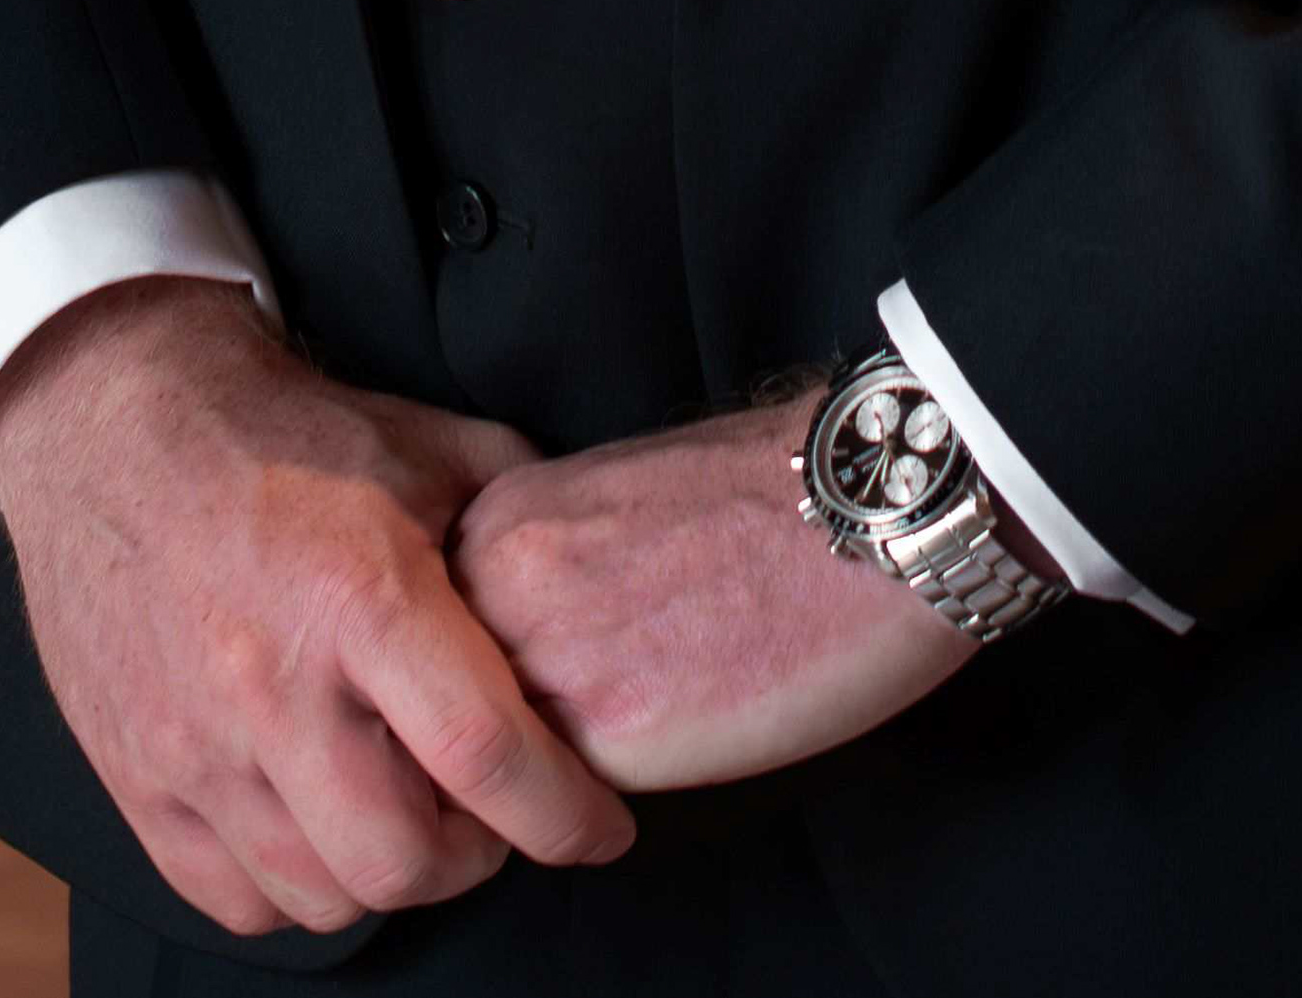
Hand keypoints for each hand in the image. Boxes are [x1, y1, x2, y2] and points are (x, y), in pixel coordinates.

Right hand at [0, 278, 637, 936]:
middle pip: (403, 861)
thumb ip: (524, 521)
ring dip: (387, 874)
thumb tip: (601, 587)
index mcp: (362, 590)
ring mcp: (194, 744)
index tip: (601, 826)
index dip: (565, 814)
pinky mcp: (137, 781)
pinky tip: (321, 822)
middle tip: (490, 811)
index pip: (484, 753)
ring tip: (407, 811)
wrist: (117, 426)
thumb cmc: (287, 435)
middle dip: (474, 857)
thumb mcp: (430, 447)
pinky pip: (235, 901)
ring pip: (321, 897)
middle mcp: (273, 683)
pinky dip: (295, 887)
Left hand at [450, 398, 979, 792]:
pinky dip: (599, 797)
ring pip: (493, 765)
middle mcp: (496, 586)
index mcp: (500, 520)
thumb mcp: (612, 499)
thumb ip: (543, 570)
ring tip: (638, 717)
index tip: (546, 676)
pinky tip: (674, 736)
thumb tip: (522, 651)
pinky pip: (564, 801)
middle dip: (497, 730)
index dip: (490, 677)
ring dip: (541, 769)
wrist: (864, 505)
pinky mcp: (606, 732)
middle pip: (445, 707)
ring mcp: (541, 660)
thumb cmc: (767, 500)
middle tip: (587, 714)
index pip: (437, 643)